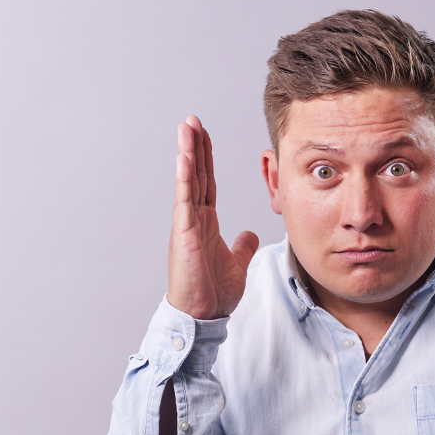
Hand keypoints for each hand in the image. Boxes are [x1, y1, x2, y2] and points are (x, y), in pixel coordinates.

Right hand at [167, 116, 258, 319]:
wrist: (203, 314)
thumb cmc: (214, 293)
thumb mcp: (236, 263)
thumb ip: (242, 246)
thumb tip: (250, 234)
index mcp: (206, 224)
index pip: (207, 183)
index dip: (207, 159)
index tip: (204, 136)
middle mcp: (194, 219)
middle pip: (196, 175)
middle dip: (196, 146)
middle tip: (192, 120)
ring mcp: (187, 225)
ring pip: (188, 181)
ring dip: (187, 153)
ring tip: (186, 127)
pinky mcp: (184, 233)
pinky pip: (185, 200)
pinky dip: (185, 178)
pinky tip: (185, 157)